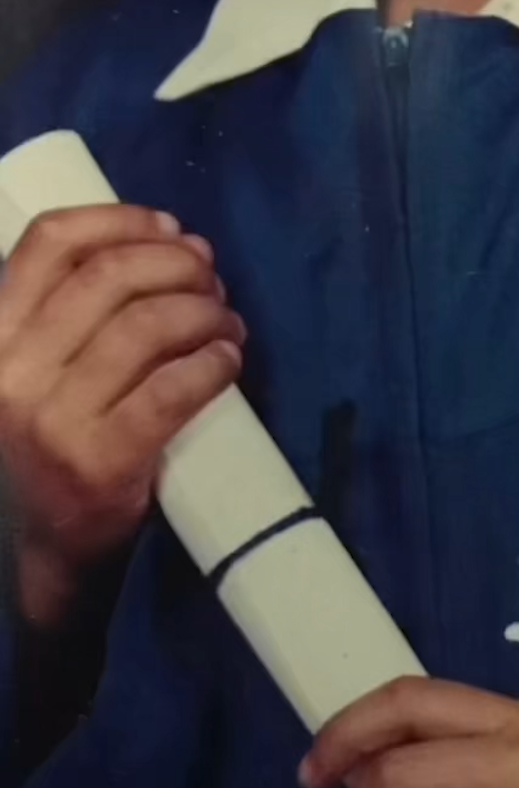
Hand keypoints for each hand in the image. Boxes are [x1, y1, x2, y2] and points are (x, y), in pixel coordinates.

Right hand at [0, 203, 244, 624]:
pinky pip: (174, 388)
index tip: (168, 226)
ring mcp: (53, 422)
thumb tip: (160, 242)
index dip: (118, 219)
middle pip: (111, 276)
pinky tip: (229, 360)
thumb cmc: (44, 452)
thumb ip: (62, 317)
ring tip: (227, 322)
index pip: (46, 242)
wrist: (35, 568)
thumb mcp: (29, 375)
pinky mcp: (100, 466)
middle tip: (212, 278)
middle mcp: (10, 374)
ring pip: (148, 325)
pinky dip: (215, 362)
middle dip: (177, 263)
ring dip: (205, 311)